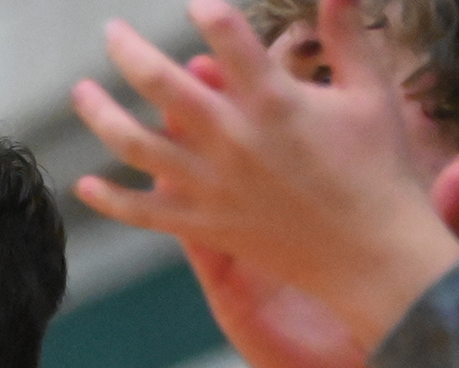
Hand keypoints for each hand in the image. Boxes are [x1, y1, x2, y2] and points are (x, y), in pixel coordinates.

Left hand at [72, 0, 458, 347]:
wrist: (369, 252)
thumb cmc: (378, 168)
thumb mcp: (370, 91)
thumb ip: (347, 34)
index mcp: (273, 100)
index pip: (226, 38)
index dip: (207, 12)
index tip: (195, 2)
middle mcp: (231, 139)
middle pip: (160, 85)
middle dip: (128, 51)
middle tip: (110, 31)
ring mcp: (210, 185)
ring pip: (135, 145)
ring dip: (100, 115)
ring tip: (80, 91)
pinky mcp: (201, 225)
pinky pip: (141, 212)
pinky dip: (109, 199)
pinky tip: (82, 185)